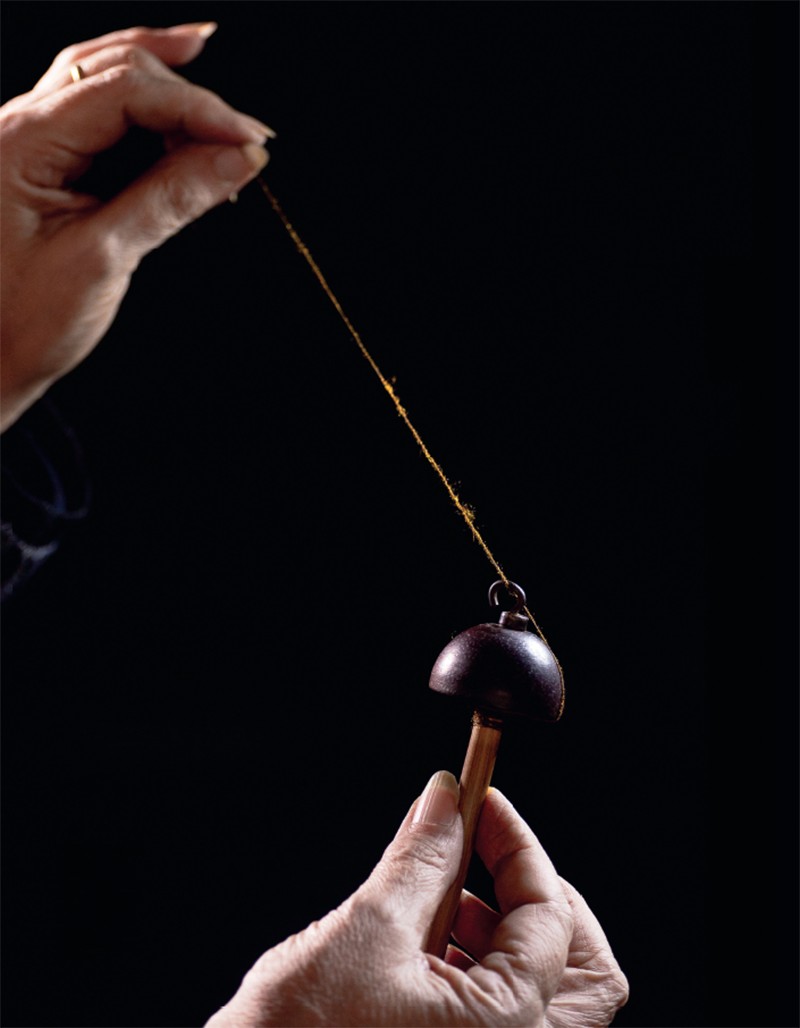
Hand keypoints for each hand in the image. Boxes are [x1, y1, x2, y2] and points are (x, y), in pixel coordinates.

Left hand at [0, 24, 273, 430]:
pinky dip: (150, 116)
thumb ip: (170, 200)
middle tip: (250, 140)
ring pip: (109, 82)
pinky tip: (185, 117)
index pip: (125, 92)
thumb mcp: (103, 260)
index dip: (197, 108)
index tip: (251, 142)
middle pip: (117, 71)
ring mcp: (32, 140)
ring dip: (172, 92)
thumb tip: (238, 160)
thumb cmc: (21, 321)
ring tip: (229, 122)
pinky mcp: (48, 164)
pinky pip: (103, 117)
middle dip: (189, 95)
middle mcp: (21, 125)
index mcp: (22, 142)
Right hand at [206, 773, 627, 1026]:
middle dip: (540, 898)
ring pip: (550, 996)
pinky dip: (479, 968)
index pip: (551, 914)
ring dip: (505, 931)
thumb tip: (445, 799)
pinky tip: (424, 941)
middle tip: (489, 855)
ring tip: (440, 895)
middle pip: (587, 971)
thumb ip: (420, 859)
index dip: (517, 844)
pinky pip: (506, 1019)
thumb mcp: (366, 933)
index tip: (479, 802)